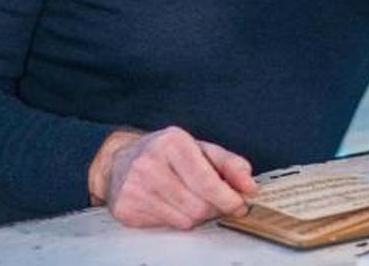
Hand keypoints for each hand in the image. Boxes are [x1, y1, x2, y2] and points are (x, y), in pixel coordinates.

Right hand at [88, 126, 257, 229]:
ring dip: (195, 215)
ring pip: (184, 220)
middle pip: (198, 205)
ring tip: (189, 199)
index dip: (227, 198)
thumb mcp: (199, 148)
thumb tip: (249, 185)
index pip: (206, 181)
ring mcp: (134, 187)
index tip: (239, 204)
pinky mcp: (125, 208)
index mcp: (171, 142)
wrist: (119, 159)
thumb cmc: (165, 153)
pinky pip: (167, 226)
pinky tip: (169, 203)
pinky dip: (175, 219)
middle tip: (214, 202)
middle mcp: (149, 163)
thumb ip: (229, 163)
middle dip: (213, 208)